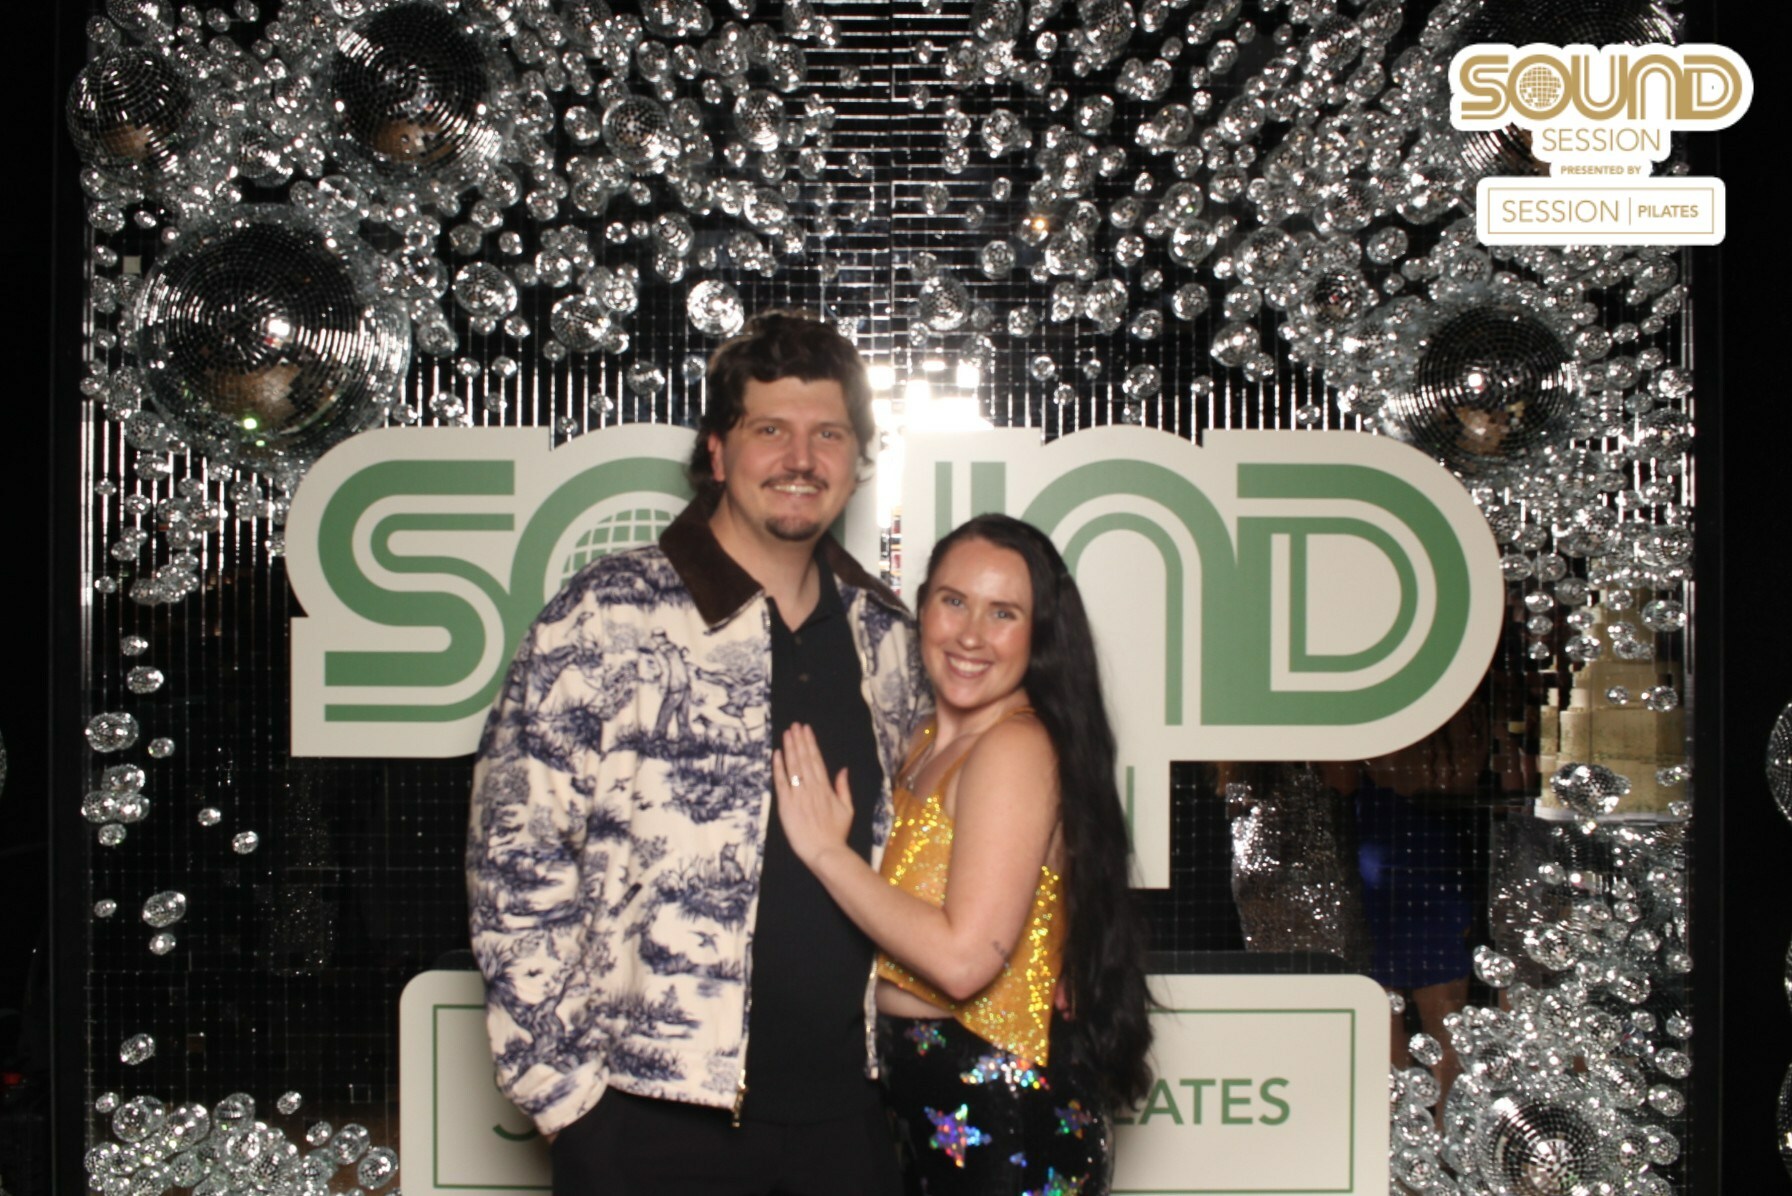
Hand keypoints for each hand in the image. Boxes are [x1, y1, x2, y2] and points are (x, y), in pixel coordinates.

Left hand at [773, 723, 852, 868]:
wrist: (824, 852)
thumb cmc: (836, 833)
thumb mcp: (847, 809)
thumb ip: (843, 788)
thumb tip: (843, 769)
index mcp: (826, 788)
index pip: (816, 759)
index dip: (810, 743)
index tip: (806, 730)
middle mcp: (812, 788)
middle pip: (804, 759)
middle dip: (799, 740)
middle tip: (794, 725)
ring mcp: (798, 795)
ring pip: (793, 766)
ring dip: (790, 748)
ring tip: (787, 733)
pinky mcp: (786, 805)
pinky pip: (781, 782)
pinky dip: (778, 767)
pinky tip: (777, 754)